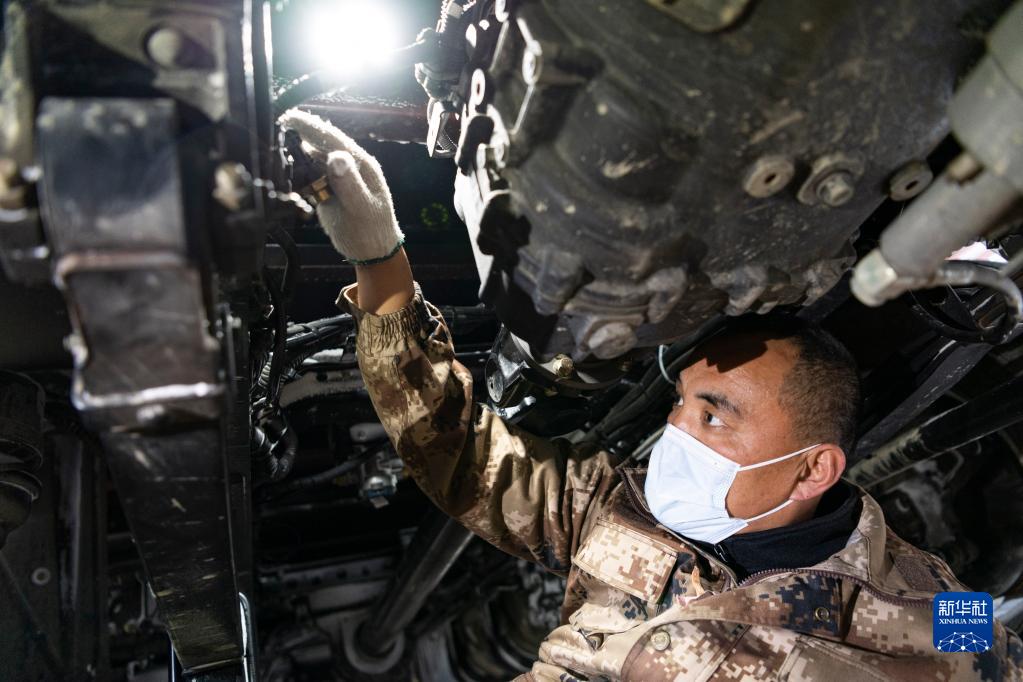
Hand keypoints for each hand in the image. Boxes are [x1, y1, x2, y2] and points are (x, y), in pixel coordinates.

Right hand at [279, 109, 403, 264]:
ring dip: (296, 153)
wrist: (372, 253)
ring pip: (312, 158)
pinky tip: (286, 172)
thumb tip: (335, 156)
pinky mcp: (326, 190)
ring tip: (276, 149)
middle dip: (299, 134)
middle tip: (277, 129)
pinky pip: (309, 175)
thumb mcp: (361, 208)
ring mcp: (336, 177)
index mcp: (361, 164)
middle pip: (320, 143)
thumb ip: (349, 183)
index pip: (333, 139)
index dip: (311, 127)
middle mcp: (348, 166)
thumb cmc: (371, 231)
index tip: (289, 117)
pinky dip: (297, 172)